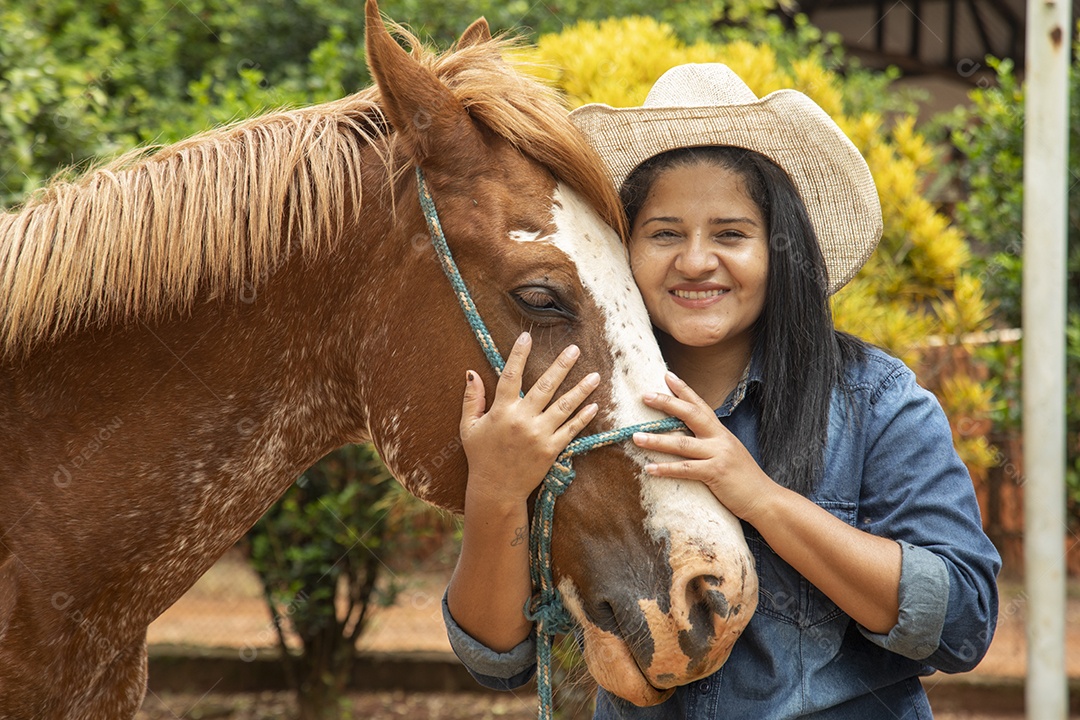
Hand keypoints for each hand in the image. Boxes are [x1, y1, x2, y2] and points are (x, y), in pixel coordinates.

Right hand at [460, 332, 599, 507]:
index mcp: (501, 411)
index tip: (526, 336)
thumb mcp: (469, 427)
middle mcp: (522, 420)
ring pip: (564, 406)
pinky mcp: (551, 449)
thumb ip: (472, 399)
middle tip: (575, 349)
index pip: (510, 376)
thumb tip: (471, 372)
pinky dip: (584, 418)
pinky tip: (595, 405)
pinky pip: (571, 430)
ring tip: (595, 375)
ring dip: (581, 389)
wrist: (495, 489)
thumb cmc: (481, 456)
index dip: (518, 355)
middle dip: (561, 366)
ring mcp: (539, 435)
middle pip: (545, 386)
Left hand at [632, 371, 774, 521]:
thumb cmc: (743, 478)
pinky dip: (666, 468)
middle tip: (645, 396)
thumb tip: (687, 437)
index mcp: (721, 432)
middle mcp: (720, 438)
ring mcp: (718, 455)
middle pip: (690, 414)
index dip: (684, 389)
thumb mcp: (728, 453)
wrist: (765, 499)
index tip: (666, 375)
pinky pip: (685, 469)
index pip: (700, 405)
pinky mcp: (715, 473)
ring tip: (636, 437)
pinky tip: (649, 468)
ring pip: (682, 443)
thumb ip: (710, 443)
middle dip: (667, 403)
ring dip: (656, 440)